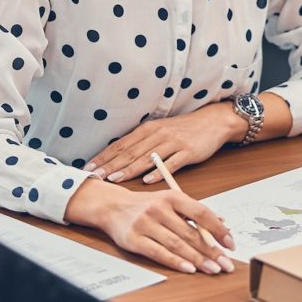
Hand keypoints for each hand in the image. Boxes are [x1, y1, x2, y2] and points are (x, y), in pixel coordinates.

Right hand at [64, 179, 235, 274]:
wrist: (112, 207)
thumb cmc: (147, 205)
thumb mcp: (170, 201)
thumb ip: (194, 212)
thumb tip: (222, 223)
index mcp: (172, 197)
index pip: (201, 213)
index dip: (218, 229)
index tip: (230, 243)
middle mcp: (159, 208)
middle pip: (191, 233)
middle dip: (212, 251)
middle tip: (227, 264)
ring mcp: (146, 224)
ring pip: (177, 245)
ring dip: (198, 259)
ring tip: (213, 269)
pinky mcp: (134, 240)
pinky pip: (158, 253)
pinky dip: (176, 262)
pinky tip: (190, 269)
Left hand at [85, 102, 243, 184]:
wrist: (214, 121)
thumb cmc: (185, 129)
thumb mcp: (160, 131)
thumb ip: (142, 143)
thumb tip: (120, 157)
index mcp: (148, 129)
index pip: (121, 144)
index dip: (104, 156)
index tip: (88, 167)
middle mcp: (158, 134)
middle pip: (130, 152)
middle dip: (110, 165)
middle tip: (93, 176)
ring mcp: (173, 143)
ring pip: (146, 158)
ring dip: (128, 169)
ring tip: (114, 179)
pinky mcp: (188, 152)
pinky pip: (171, 164)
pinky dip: (158, 172)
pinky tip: (147, 180)